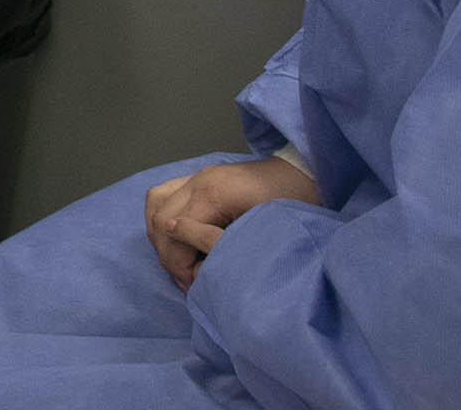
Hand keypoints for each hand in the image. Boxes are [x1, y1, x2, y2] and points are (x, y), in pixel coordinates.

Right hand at [145, 155, 318, 288]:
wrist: (306, 175)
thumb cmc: (292, 206)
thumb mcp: (262, 232)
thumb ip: (223, 247)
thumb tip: (196, 270)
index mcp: (211, 194)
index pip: (173, 233)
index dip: (179, 265)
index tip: (196, 285)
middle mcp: (197, 181)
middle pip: (159, 220)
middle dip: (168, 255)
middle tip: (188, 279)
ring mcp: (196, 176)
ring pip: (154, 204)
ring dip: (161, 237)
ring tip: (181, 260)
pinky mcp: (200, 178)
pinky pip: (163, 194)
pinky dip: (162, 217)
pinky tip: (177, 237)